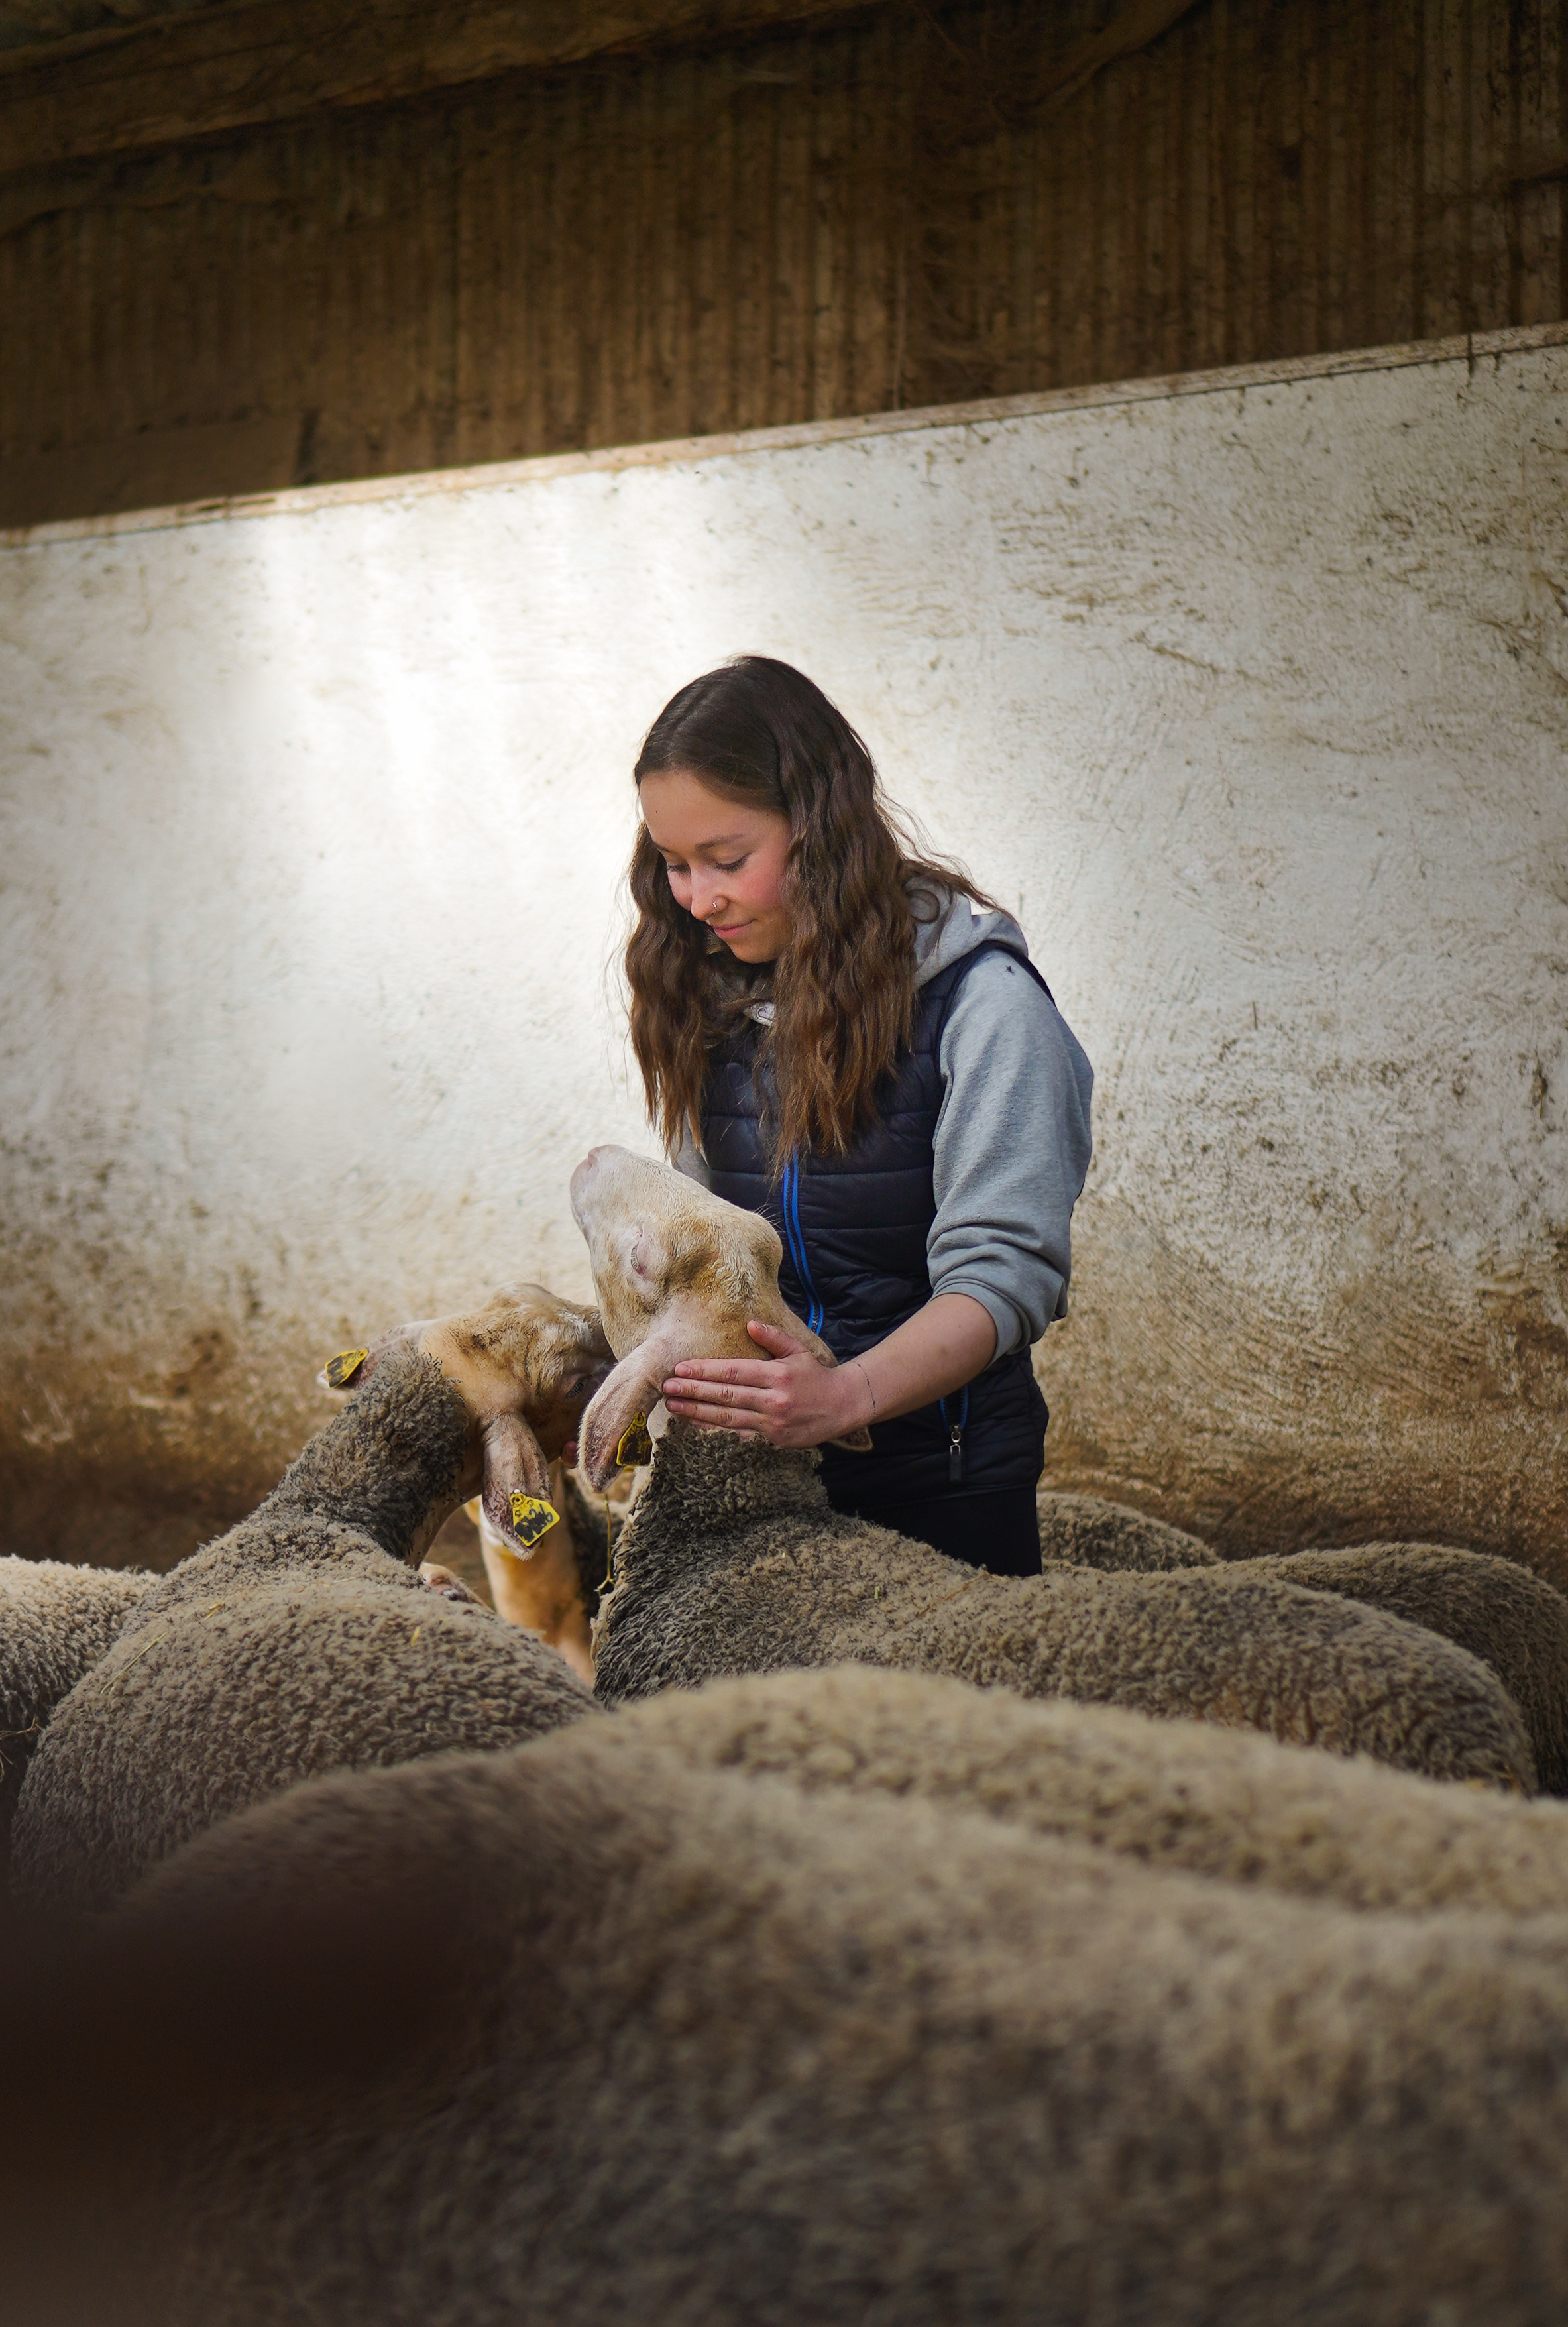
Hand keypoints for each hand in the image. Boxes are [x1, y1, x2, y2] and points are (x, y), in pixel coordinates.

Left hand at [662, 1321, 870, 1447]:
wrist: (842, 1406)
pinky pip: (739, 1435)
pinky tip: (695, 1424)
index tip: (680, 1369)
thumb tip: (749, 1323)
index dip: (705, 1371)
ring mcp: (773, 1423)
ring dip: (697, 1412)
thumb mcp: (798, 1351)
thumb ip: (773, 1337)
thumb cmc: (815, 1376)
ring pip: (728, 1418)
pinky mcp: (774, 1440)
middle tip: (666, 1388)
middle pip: (726, 1395)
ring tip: (673, 1405)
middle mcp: (773, 1399)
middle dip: (693, 1391)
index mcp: (777, 1374)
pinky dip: (715, 1430)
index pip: (733, 1372)